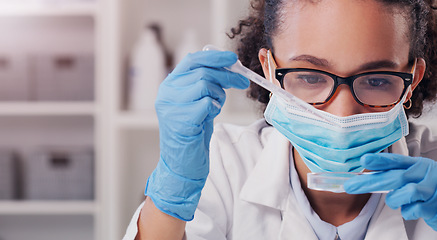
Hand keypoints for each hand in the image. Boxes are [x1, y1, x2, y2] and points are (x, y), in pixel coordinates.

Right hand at [145, 50, 248, 220]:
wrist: (182, 164)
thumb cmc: (192, 133)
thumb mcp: (196, 103)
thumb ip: (204, 84)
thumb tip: (227, 66)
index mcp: (169, 86)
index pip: (192, 61)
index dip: (214, 57)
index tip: (233, 59)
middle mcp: (167, 94)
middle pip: (202, 72)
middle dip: (226, 76)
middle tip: (242, 82)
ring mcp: (172, 107)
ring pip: (205, 85)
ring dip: (218, 95)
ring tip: (215, 107)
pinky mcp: (182, 120)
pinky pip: (207, 103)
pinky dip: (215, 108)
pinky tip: (208, 118)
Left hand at [344, 153, 436, 230]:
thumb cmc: (426, 188)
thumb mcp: (413, 176)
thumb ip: (394, 175)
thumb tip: (365, 178)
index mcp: (416, 164)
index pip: (396, 160)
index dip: (379, 160)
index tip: (364, 160)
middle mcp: (424, 173)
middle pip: (394, 177)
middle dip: (370, 182)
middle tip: (350, 186)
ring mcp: (432, 188)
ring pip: (406, 192)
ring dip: (395, 200)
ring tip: (396, 201)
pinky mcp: (435, 205)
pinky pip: (414, 209)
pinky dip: (408, 212)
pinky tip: (412, 209)